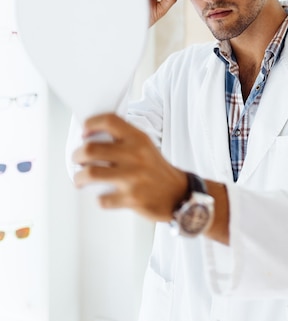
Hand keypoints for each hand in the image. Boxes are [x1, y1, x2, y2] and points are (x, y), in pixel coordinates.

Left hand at [73, 113, 187, 218]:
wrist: (177, 194)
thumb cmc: (156, 169)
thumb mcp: (144, 146)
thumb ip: (123, 139)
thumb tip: (91, 138)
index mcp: (138, 138)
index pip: (109, 121)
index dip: (91, 123)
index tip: (84, 131)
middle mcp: (135, 155)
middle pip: (91, 149)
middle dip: (77, 155)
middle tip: (77, 160)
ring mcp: (132, 177)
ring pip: (90, 174)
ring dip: (79, 177)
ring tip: (80, 179)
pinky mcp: (131, 198)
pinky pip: (102, 199)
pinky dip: (100, 199)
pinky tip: (104, 195)